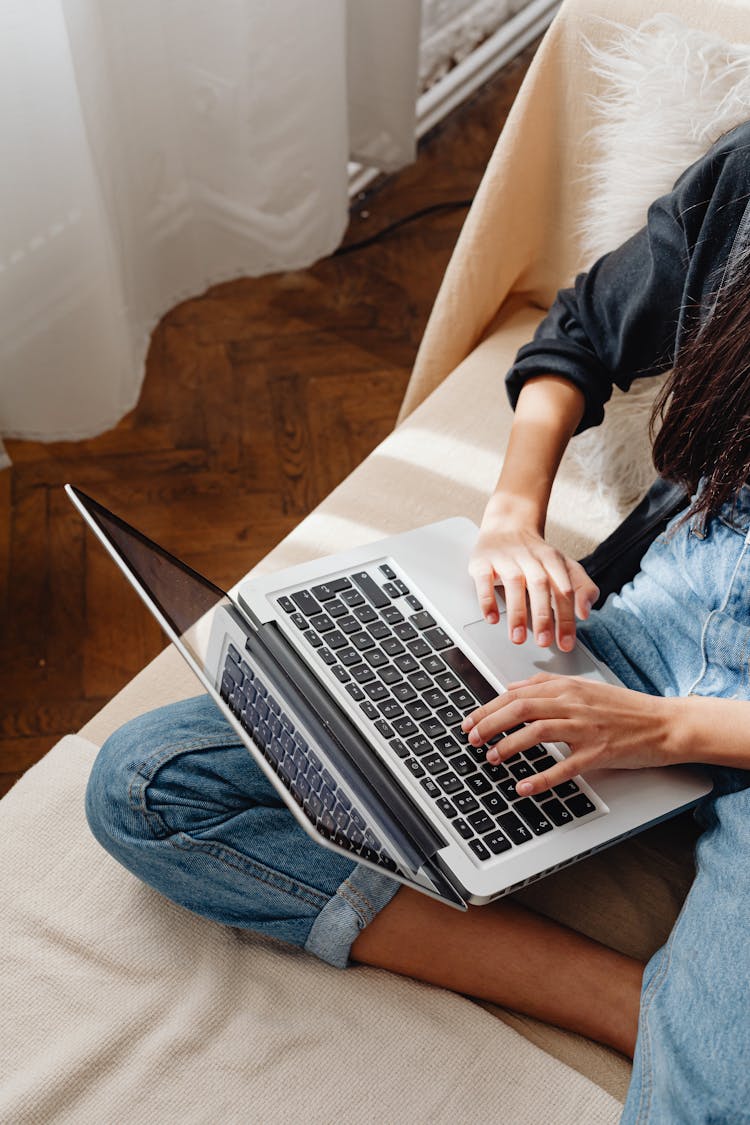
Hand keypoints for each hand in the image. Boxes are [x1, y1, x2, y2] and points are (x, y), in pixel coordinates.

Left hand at [460, 673, 677, 796]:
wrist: (665, 723)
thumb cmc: (625, 708)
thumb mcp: (584, 688)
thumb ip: (548, 686)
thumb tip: (512, 688)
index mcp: (567, 687)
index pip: (517, 694)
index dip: (488, 707)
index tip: (470, 720)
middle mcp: (574, 704)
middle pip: (520, 709)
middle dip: (489, 724)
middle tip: (472, 739)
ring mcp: (586, 728)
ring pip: (536, 732)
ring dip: (508, 746)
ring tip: (491, 758)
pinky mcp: (599, 753)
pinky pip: (565, 767)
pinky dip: (541, 778)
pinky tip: (523, 786)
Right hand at [468, 497, 598, 651]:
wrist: (508, 525)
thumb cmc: (537, 555)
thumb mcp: (565, 567)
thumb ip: (583, 588)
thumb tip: (585, 612)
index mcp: (553, 561)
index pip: (564, 590)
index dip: (566, 618)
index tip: (565, 643)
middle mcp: (530, 558)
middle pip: (540, 585)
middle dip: (542, 616)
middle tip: (543, 642)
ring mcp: (505, 558)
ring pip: (513, 583)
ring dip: (516, 612)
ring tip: (517, 638)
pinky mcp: (483, 561)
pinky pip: (484, 580)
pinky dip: (487, 600)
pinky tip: (492, 619)